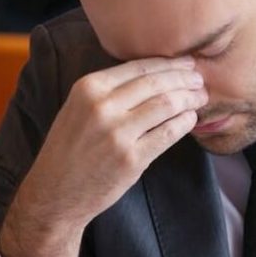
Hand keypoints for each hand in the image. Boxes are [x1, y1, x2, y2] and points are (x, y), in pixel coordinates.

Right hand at [0, 57, 207, 256]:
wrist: (55, 193)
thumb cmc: (70, 149)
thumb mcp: (78, 108)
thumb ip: (109, 91)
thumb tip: (156, 74)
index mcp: (88, 88)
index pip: (139, 66)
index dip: (170, 63)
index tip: (187, 63)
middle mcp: (102, 107)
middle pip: (157, 83)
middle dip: (184, 79)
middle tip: (200, 80)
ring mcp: (118, 134)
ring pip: (167, 105)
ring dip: (189, 99)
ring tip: (200, 98)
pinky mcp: (131, 159)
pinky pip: (168, 134)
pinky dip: (184, 123)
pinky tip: (191, 119)